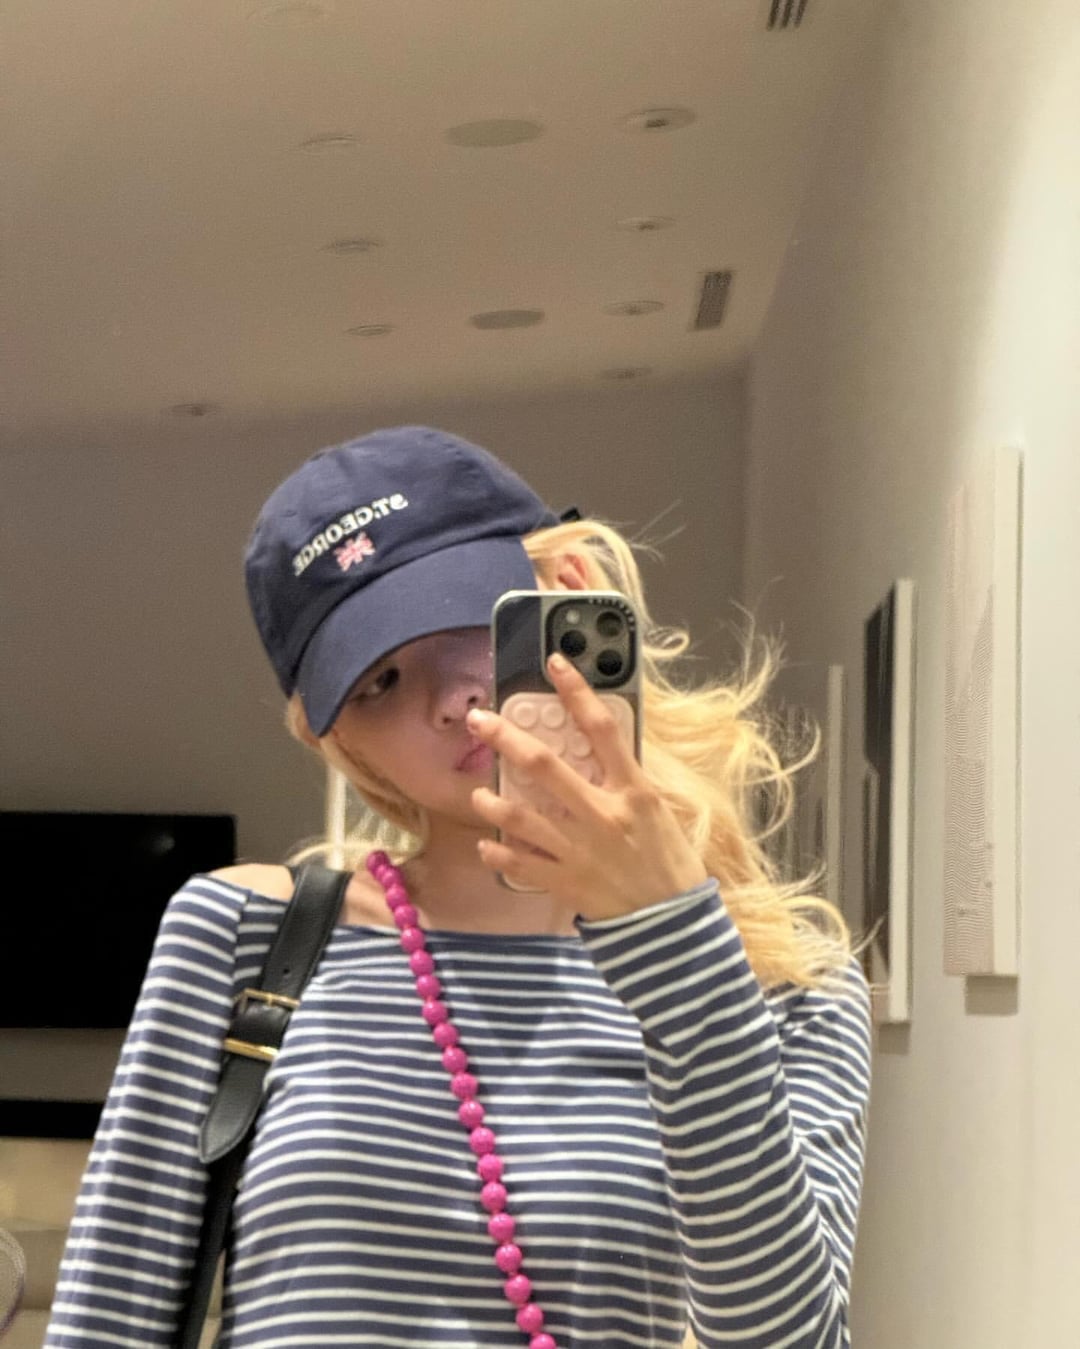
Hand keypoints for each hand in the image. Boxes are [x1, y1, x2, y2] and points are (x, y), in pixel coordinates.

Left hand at [467, 653, 708, 920]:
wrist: (676, 927)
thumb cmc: (673, 865)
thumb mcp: (661, 813)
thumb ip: (627, 783)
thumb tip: (598, 753)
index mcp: (633, 792)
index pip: (603, 729)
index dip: (577, 691)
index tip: (555, 663)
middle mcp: (602, 815)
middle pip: (544, 766)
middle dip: (506, 738)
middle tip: (480, 719)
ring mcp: (580, 850)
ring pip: (521, 817)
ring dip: (492, 802)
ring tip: (478, 795)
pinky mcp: (565, 882)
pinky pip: (521, 865)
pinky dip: (499, 854)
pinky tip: (487, 845)